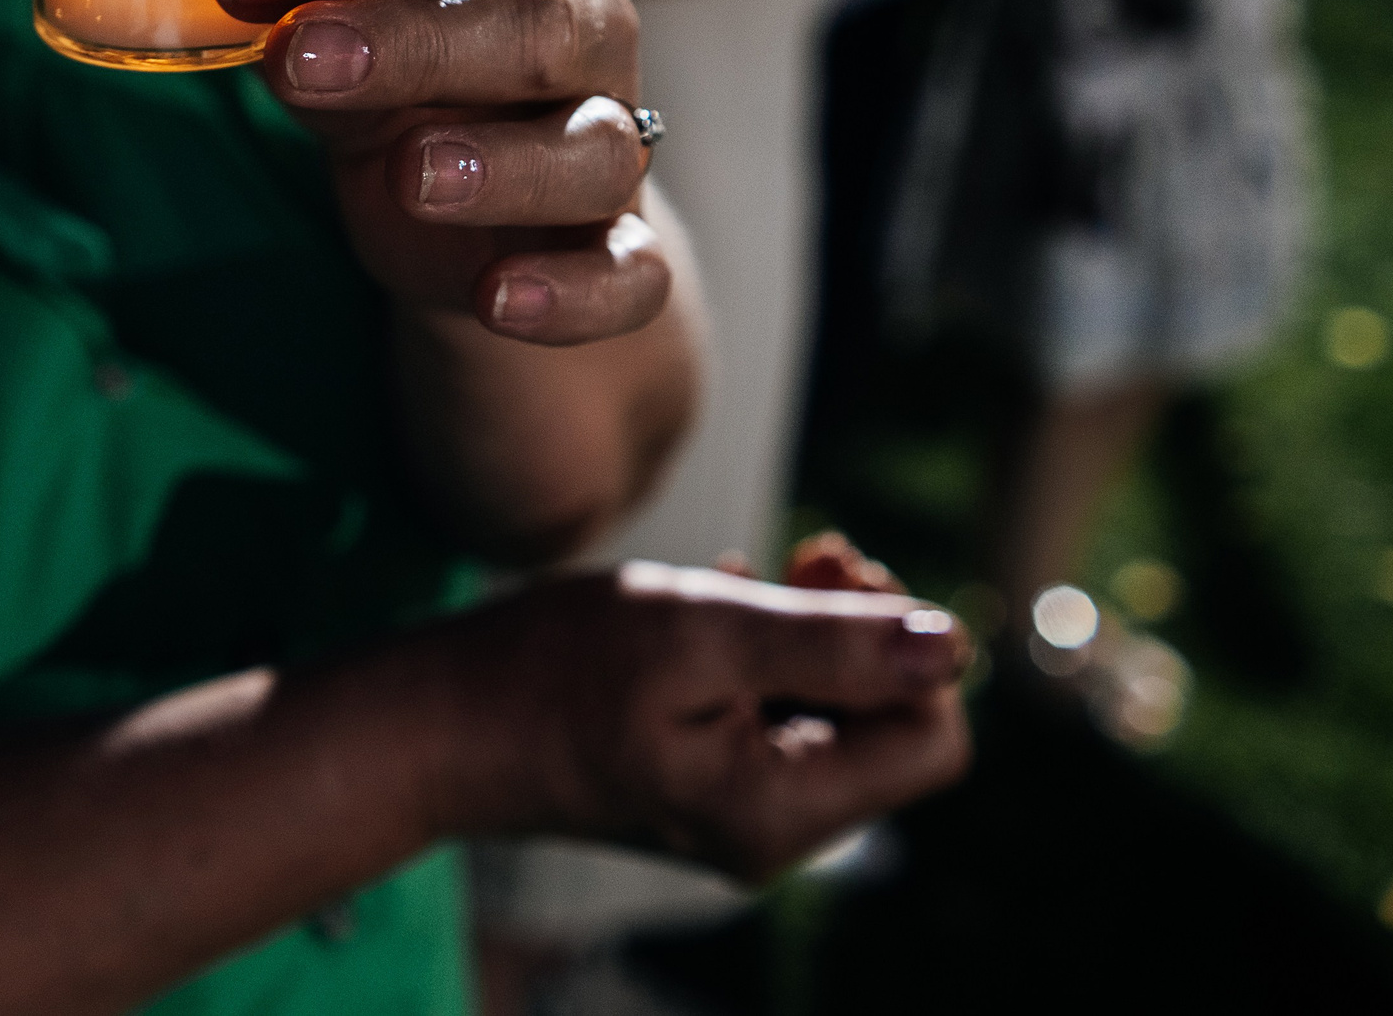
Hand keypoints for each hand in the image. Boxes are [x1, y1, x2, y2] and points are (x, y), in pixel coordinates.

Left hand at [213, 0, 663, 345]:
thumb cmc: (400, 71)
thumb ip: (310, 18)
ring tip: (412, 176)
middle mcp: (594, 21)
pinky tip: (498, 300)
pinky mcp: (617, 242)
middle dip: (412, 42)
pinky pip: (627, 273)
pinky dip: (573, 293)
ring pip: (591, 148)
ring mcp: (618, 135)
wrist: (458, 195)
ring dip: (503, 165)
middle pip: (533, 24)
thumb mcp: (343, 30)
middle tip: (300, 57)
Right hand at [452, 563, 971, 881]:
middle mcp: (773, 835)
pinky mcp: (705, 792)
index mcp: (782, 810)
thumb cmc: (551, 669)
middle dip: (859, 632)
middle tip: (795, 556)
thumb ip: (834, 642)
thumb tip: (956, 645)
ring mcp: (738, 818)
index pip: (932, 735)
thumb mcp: (701, 631)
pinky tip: (713, 611)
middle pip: (890, 728)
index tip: (826, 572)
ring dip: (808, 636)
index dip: (906, 645)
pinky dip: (764, 658)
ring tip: (737, 580)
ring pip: (836, 719)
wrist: (436, 725)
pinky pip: (779, 722)